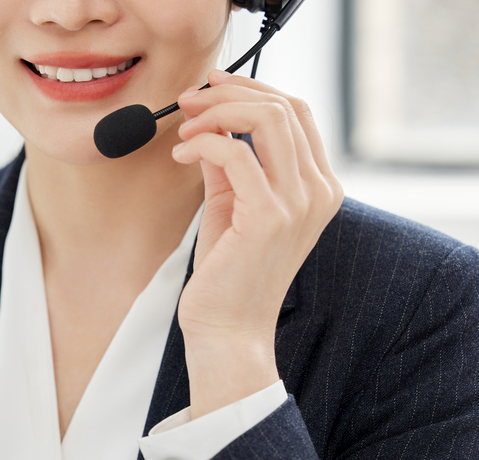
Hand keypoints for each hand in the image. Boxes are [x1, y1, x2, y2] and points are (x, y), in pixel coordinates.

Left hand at [171, 69, 342, 417]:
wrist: (227, 332)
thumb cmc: (226, 275)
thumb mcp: (232, 208)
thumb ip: (231, 167)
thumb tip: (212, 128)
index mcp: (318, 187)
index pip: (296, 112)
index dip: (252, 88)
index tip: (210, 87)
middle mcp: (319, 191)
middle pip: (284, 106)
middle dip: (229, 93)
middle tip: (188, 101)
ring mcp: (299, 203)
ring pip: (266, 118)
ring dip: (216, 112)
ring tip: (184, 127)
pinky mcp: (269, 216)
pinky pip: (235, 152)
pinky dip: (202, 143)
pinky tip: (181, 154)